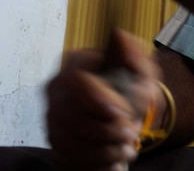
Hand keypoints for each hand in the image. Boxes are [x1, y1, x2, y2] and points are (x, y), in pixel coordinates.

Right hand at [46, 29, 160, 170]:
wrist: (128, 110)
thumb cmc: (132, 85)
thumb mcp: (142, 68)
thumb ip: (135, 54)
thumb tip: (119, 35)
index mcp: (74, 63)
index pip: (75, 82)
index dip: (98, 100)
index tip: (123, 112)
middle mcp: (55, 89)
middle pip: (70, 116)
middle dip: (106, 130)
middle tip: (132, 133)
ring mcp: (51, 117)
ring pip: (67, 141)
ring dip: (103, 149)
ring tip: (127, 148)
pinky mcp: (54, 142)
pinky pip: (66, 158)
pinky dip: (94, 162)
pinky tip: (113, 158)